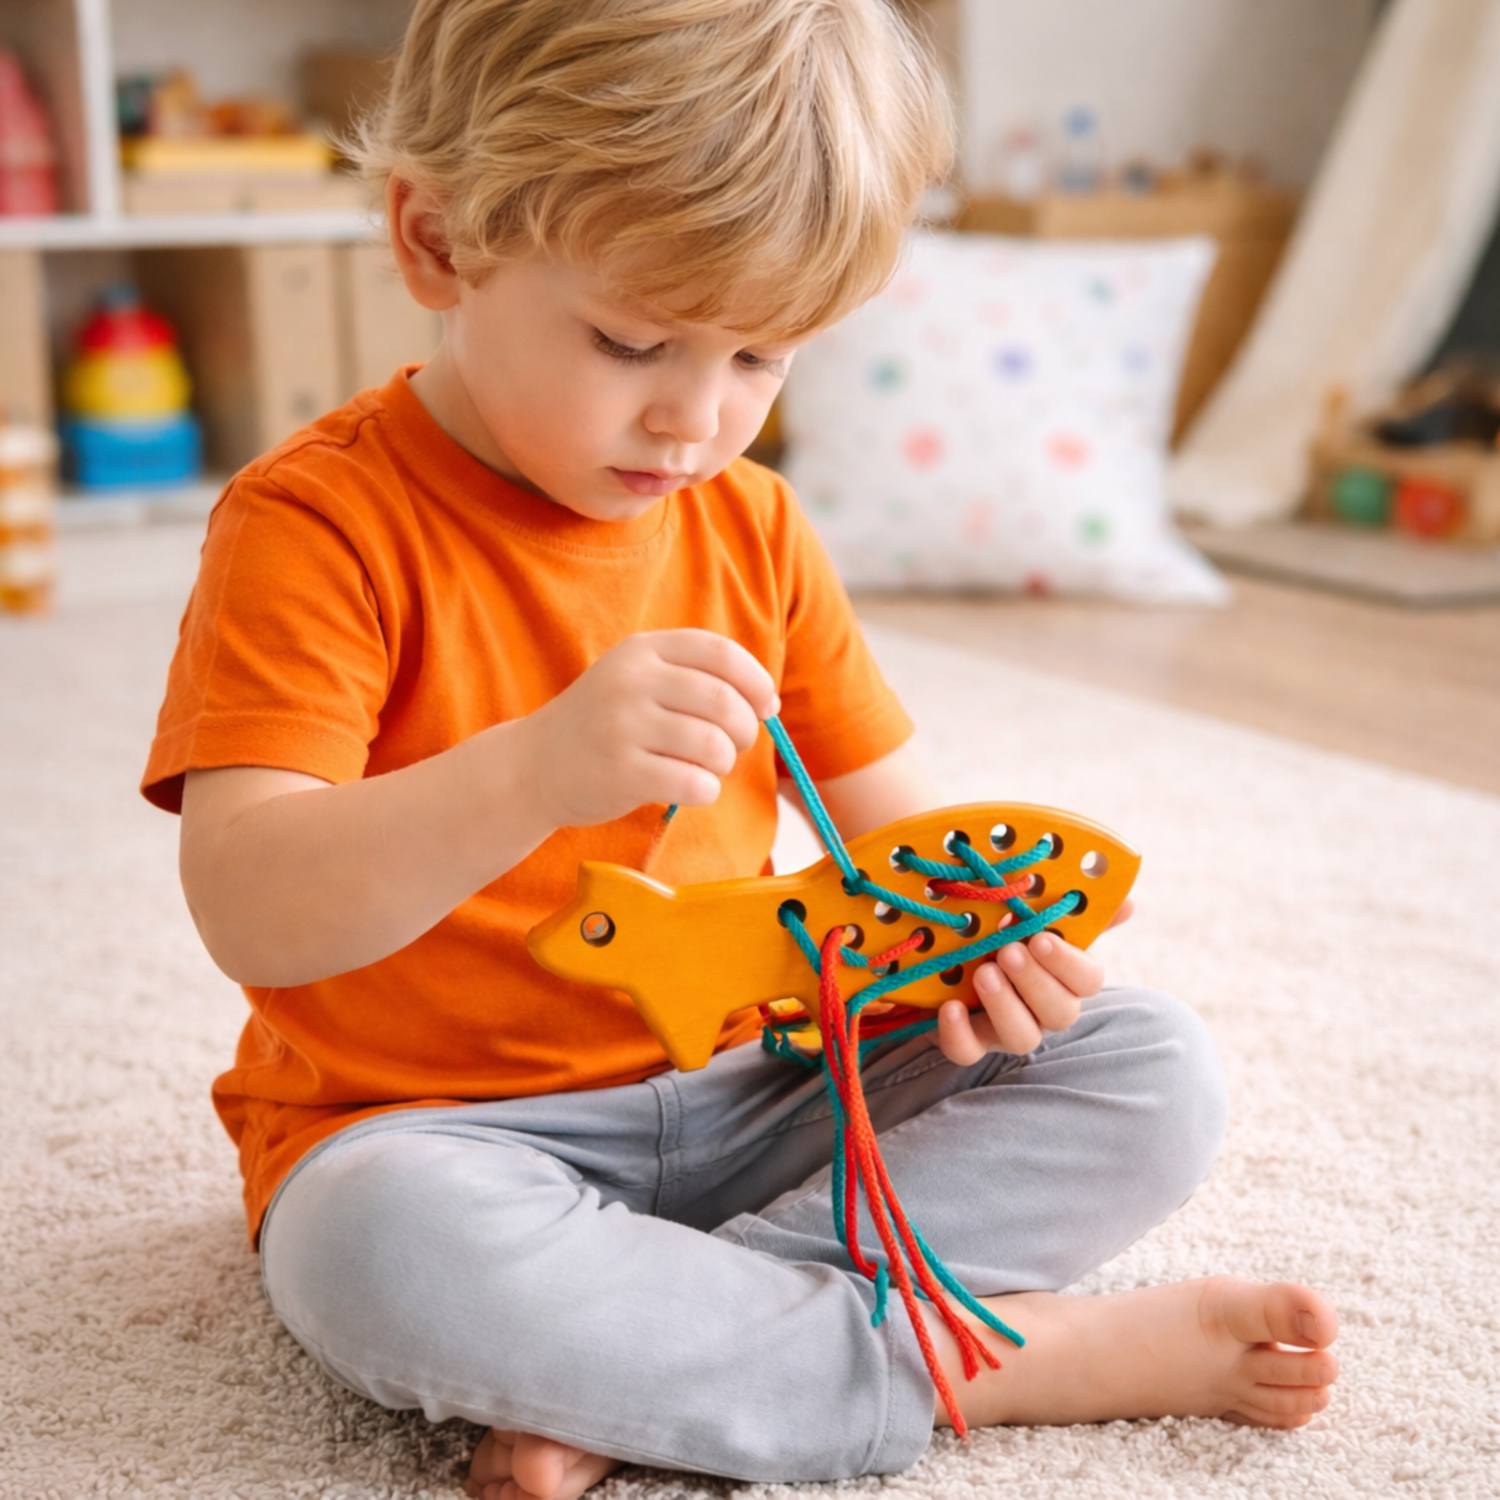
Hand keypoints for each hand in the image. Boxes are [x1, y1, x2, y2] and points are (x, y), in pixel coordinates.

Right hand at [518, 629, 778, 829]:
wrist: (533, 765)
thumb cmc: (604, 724)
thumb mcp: (637, 680)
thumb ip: (694, 678)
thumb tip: (767, 701)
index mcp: (641, 650)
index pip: (721, 652)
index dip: (756, 680)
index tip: (767, 705)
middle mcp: (631, 681)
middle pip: (724, 701)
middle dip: (745, 729)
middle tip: (735, 746)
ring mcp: (623, 726)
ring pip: (713, 744)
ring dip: (724, 763)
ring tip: (707, 767)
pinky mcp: (621, 772)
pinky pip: (694, 782)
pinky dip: (706, 790)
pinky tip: (692, 788)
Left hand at [934, 900, 1133, 1061]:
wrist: (944, 952)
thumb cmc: (999, 928)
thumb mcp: (1030, 912)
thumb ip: (1073, 911)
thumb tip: (1127, 903)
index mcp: (1064, 975)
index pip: (1088, 980)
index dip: (1068, 963)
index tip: (1042, 939)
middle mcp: (1041, 1007)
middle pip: (1060, 1012)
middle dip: (1035, 982)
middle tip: (1008, 952)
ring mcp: (1006, 1027)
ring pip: (1023, 1037)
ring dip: (1005, 1006)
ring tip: (983, 974)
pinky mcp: (969, 1041)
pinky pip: (969, 1052)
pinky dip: (959, 1034)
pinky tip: (951, 1007)